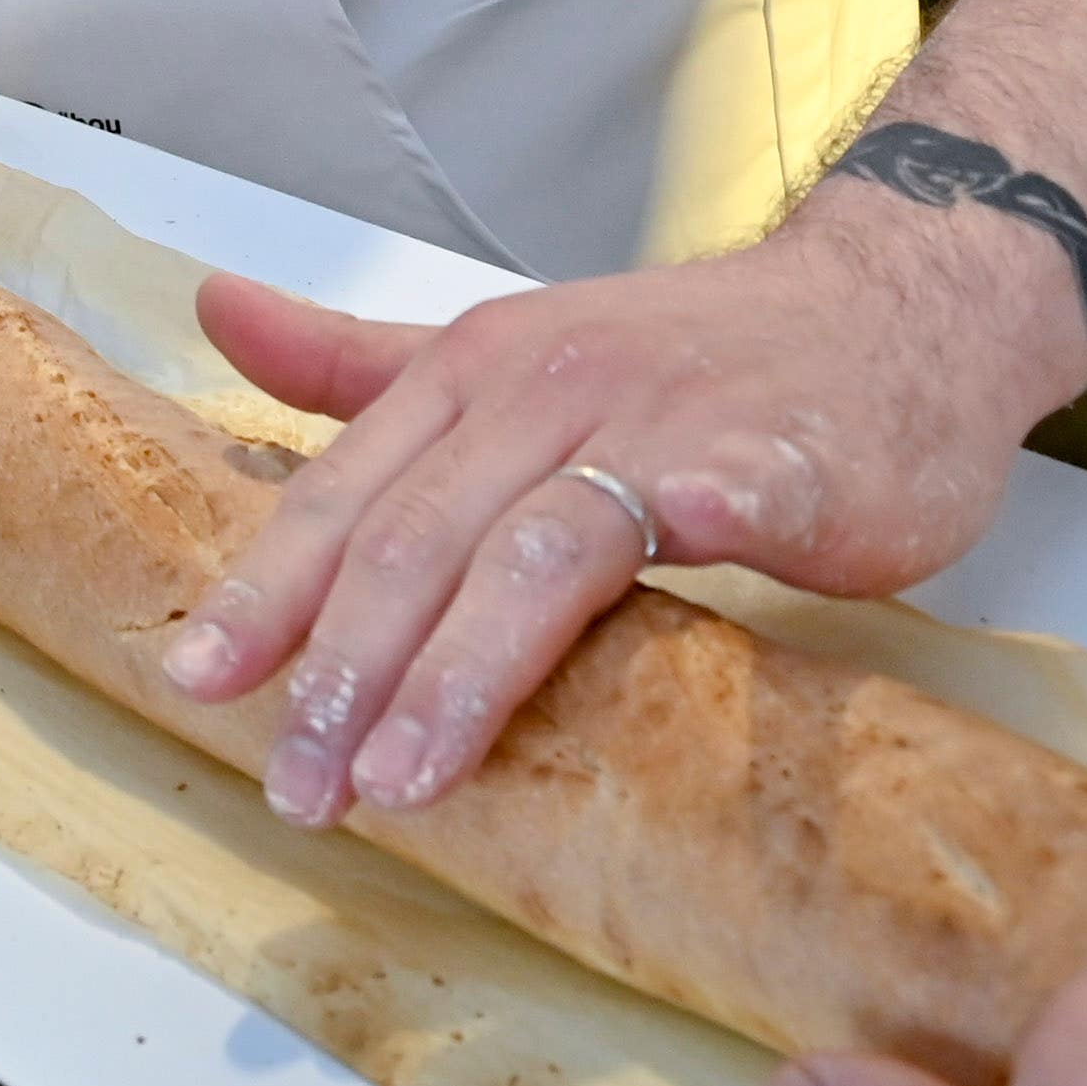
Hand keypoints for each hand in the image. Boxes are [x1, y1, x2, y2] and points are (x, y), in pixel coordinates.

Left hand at [161, 216, 1046, 822]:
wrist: (892, 298)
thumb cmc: (694, 355)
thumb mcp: (511, 349)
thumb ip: (363, 363)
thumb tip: (216, 311)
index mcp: (472, 371)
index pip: (345, 495)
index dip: (269, 591)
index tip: (194, 683)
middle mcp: (547, 389)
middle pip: (418, 538)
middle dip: (344, 671)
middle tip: (297, 786)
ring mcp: (662, 422)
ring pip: (535, 549)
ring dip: (460, 670)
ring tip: (404, 779)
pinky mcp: (778, 462)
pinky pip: (721, 507)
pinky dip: (675, 552)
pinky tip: (635, 653)